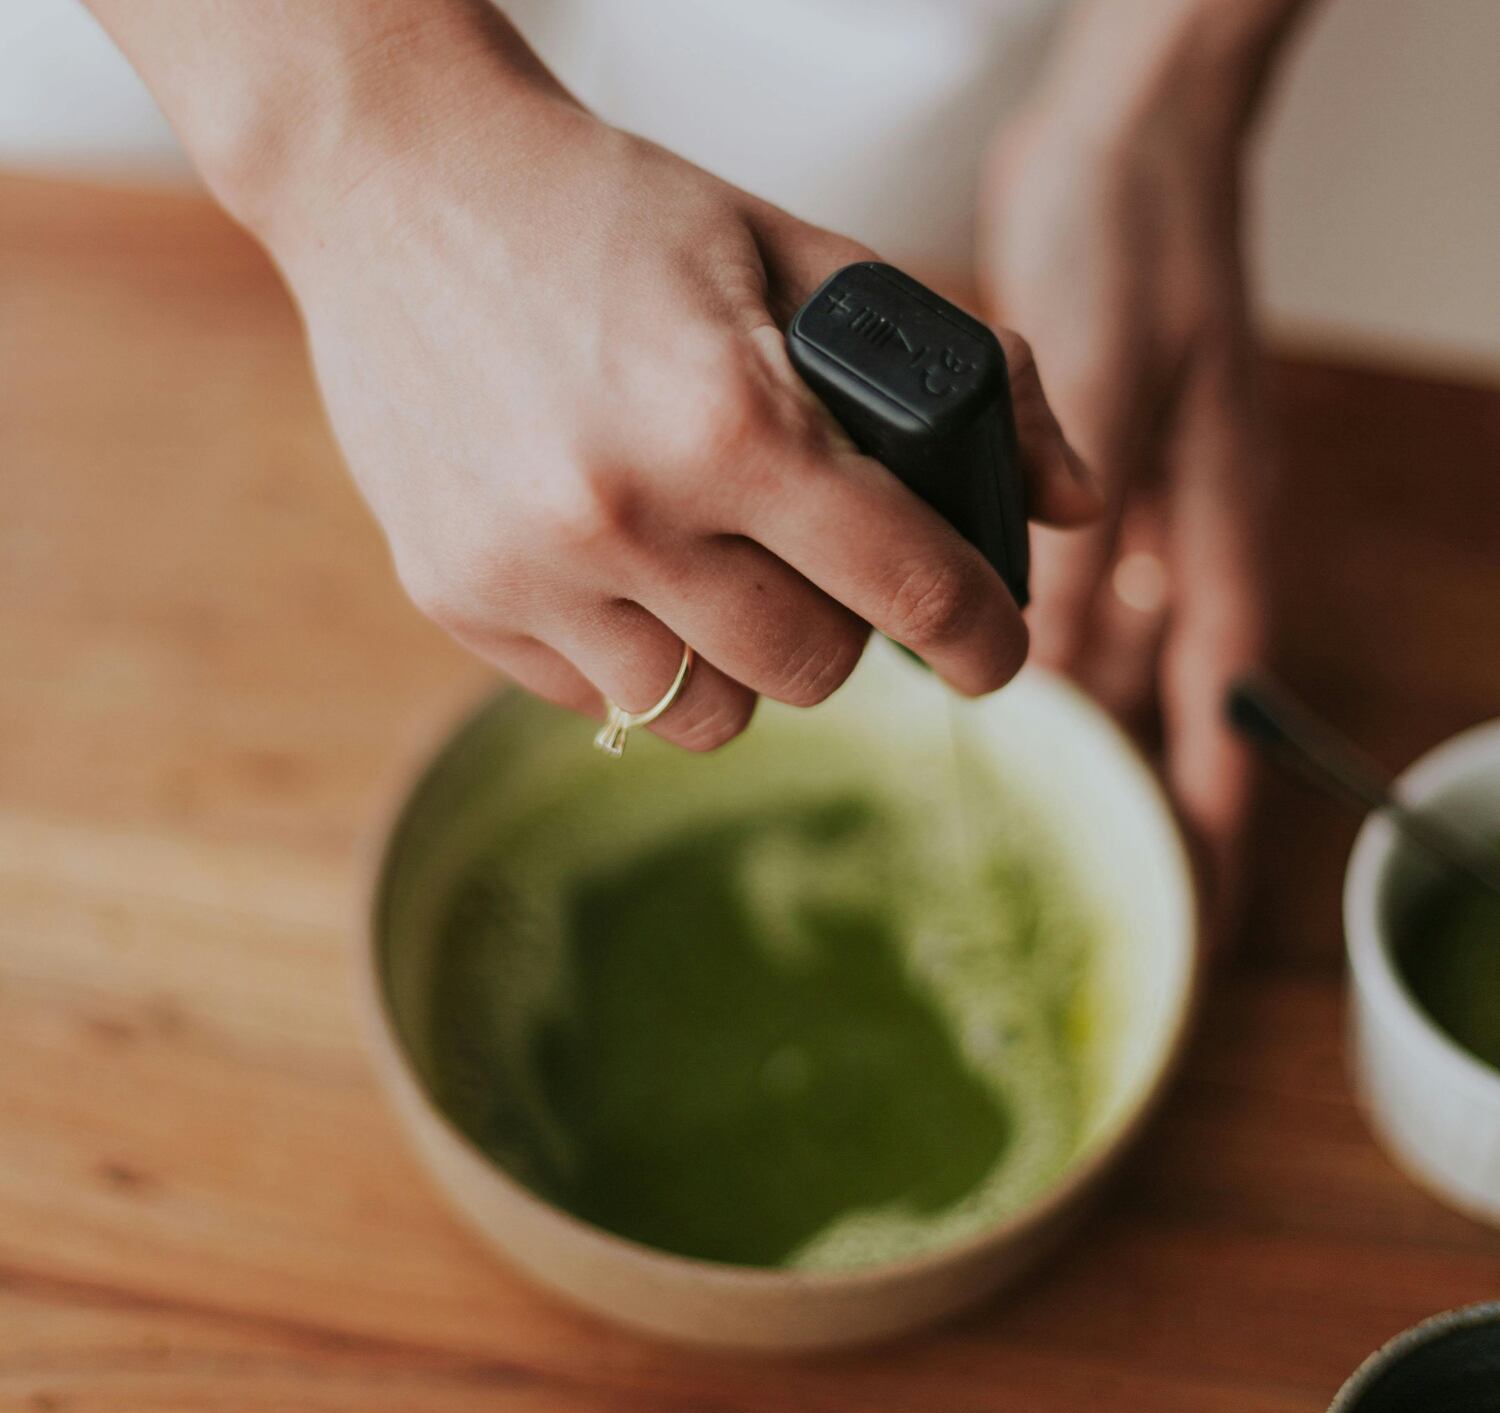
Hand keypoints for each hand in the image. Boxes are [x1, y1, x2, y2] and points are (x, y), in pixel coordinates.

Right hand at [247, 29, 1098, 751]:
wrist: (396, 179)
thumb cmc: (616, 212)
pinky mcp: (455, 597)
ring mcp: (529, 569)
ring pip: (704, 712)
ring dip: (738, 657)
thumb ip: (962, 378)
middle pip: (812, 672)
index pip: (911, 586)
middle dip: (845, 631)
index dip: (981, 637)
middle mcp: (627, 513)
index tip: (994, 655)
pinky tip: (615, 566)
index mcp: (733, 417)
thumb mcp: (802, 255)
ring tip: (709, 568)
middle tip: (820, 570)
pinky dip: (636, 652)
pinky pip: (599, 697)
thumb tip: (1075, 502)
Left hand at [979, 79, 1268, 929]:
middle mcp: (1173, 529)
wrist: (1119, 145)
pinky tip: (975, 661)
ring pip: (1102, 642)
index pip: (1220, 696)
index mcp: (1210, 523)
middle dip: (1138, 779)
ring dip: (1073, 712)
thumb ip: (1076, 526)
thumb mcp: (1107, 388)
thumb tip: (1054, 660)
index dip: (1215, 796)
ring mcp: (1128, 501)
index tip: (1207, 897)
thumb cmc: (1136, 242)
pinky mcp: (1077, 469)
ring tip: (1037, 798)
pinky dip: (1027, 631)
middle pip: (1158, 687)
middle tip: (1112, 872)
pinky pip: (1059, 582)